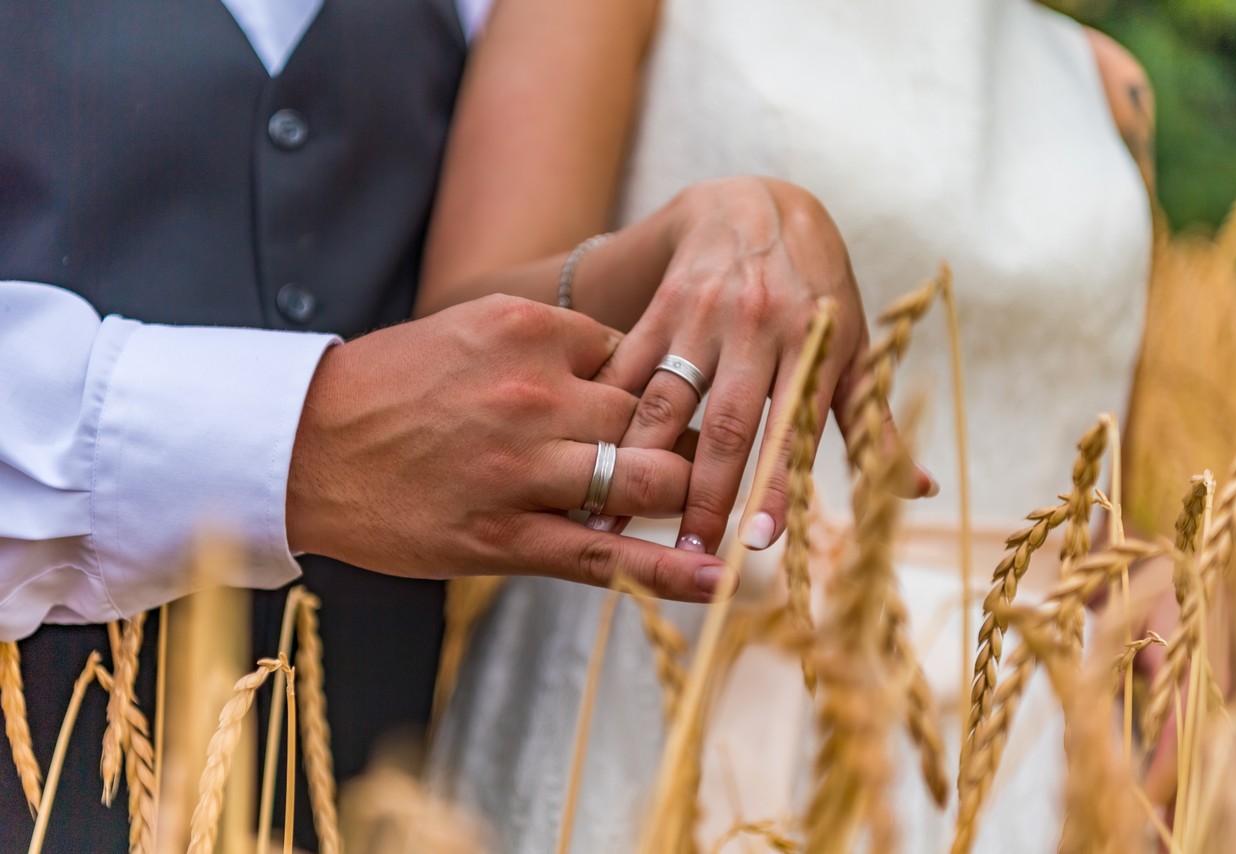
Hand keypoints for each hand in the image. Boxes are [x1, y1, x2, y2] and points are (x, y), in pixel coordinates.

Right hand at [285, 295, 728, 600]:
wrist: (300, 445)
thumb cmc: (386, 387)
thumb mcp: (467, 330)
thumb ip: (546, 343)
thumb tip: (619, 366)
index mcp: (528, 331)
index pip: (634, 358)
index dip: (654, 390)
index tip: (667, 411)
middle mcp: (535, 393)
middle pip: (654, 417)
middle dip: (686, 442)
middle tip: (708, 463)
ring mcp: (522, 468)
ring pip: (646, 481)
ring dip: (685, 498)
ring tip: (712, 513)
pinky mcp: (505, 536)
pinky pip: (605, 556)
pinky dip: (667, 571)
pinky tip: (715, 577)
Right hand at [595, 177, 935, 553]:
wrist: (755, 204)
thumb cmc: (816, 287)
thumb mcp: (855, 344)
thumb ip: (873, 419)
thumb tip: (916, 489)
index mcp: (811, 343)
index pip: (793, 429)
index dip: (775, 488)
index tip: (758, 543)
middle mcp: (756, 328)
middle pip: (726, 424)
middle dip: (703, 492)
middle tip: (687, 549)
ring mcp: (702, 315)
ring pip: (667, 400)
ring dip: (640, 463)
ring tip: (612, 514)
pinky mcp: (660, 306)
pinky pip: (628, 364)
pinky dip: (605, 412)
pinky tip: (579, 452)